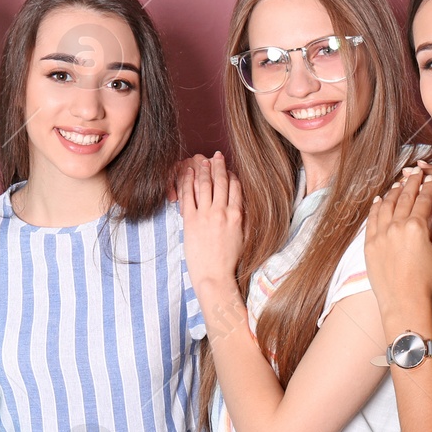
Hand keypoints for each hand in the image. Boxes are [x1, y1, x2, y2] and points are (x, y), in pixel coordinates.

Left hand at [178, 152, 243, 293]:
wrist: (214, 276)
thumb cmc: (230, 261)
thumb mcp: (243, 238)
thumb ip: (243, 219)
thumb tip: (241, 206)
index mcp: (237, 216)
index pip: (236, 188)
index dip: (232, 176)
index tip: (229, 169)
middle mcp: (222, 212)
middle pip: (221, 182)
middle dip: (219, 166)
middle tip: (217, 155)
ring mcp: (205, 215)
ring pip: (205, 185)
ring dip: (203, 170)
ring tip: (202, 159)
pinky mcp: (190, 220)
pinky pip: (188, 195)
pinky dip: (187, 181)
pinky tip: (187, 172)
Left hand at [366, 169, 431, 316]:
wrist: (404, 301)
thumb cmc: (427, 280)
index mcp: (417, 227)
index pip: (423, 200)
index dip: (428, 188)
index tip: (431, 179)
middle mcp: (396, 226)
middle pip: (404, 197)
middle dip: (411, 182)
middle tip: (416, 172)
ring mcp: (380, 234)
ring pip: (386, 204)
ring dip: (394, 191)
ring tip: (400, 183)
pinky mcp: (369, 243)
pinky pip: (372, 218)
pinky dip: (376, 206)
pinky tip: (381, 199)